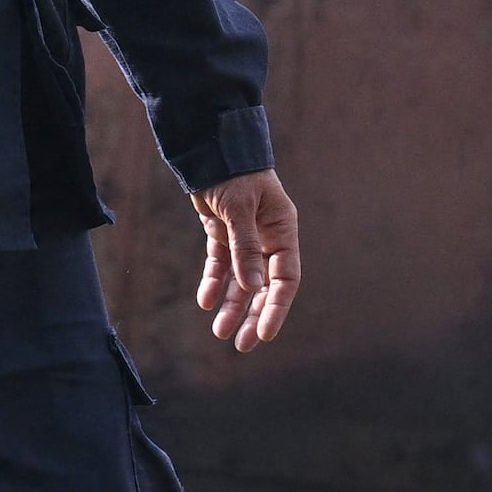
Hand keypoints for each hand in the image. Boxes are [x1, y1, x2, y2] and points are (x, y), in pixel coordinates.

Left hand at [190, 169, 300, 353]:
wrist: (208, 146)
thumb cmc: (231, 173)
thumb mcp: (238, 209)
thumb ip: (245, 248)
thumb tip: (252, 287)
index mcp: (282, 230)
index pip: (285, 278)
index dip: (277, 307)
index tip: (266, 333)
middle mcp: (267, 237)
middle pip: (264, 286)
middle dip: (254, 315)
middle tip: (244, 345)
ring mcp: (244, 236)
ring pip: (241, 280)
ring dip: (232, 306)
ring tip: (220, 331)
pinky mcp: (222, 232)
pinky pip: (220, 264)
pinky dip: (213, 282)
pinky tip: (205, 301)